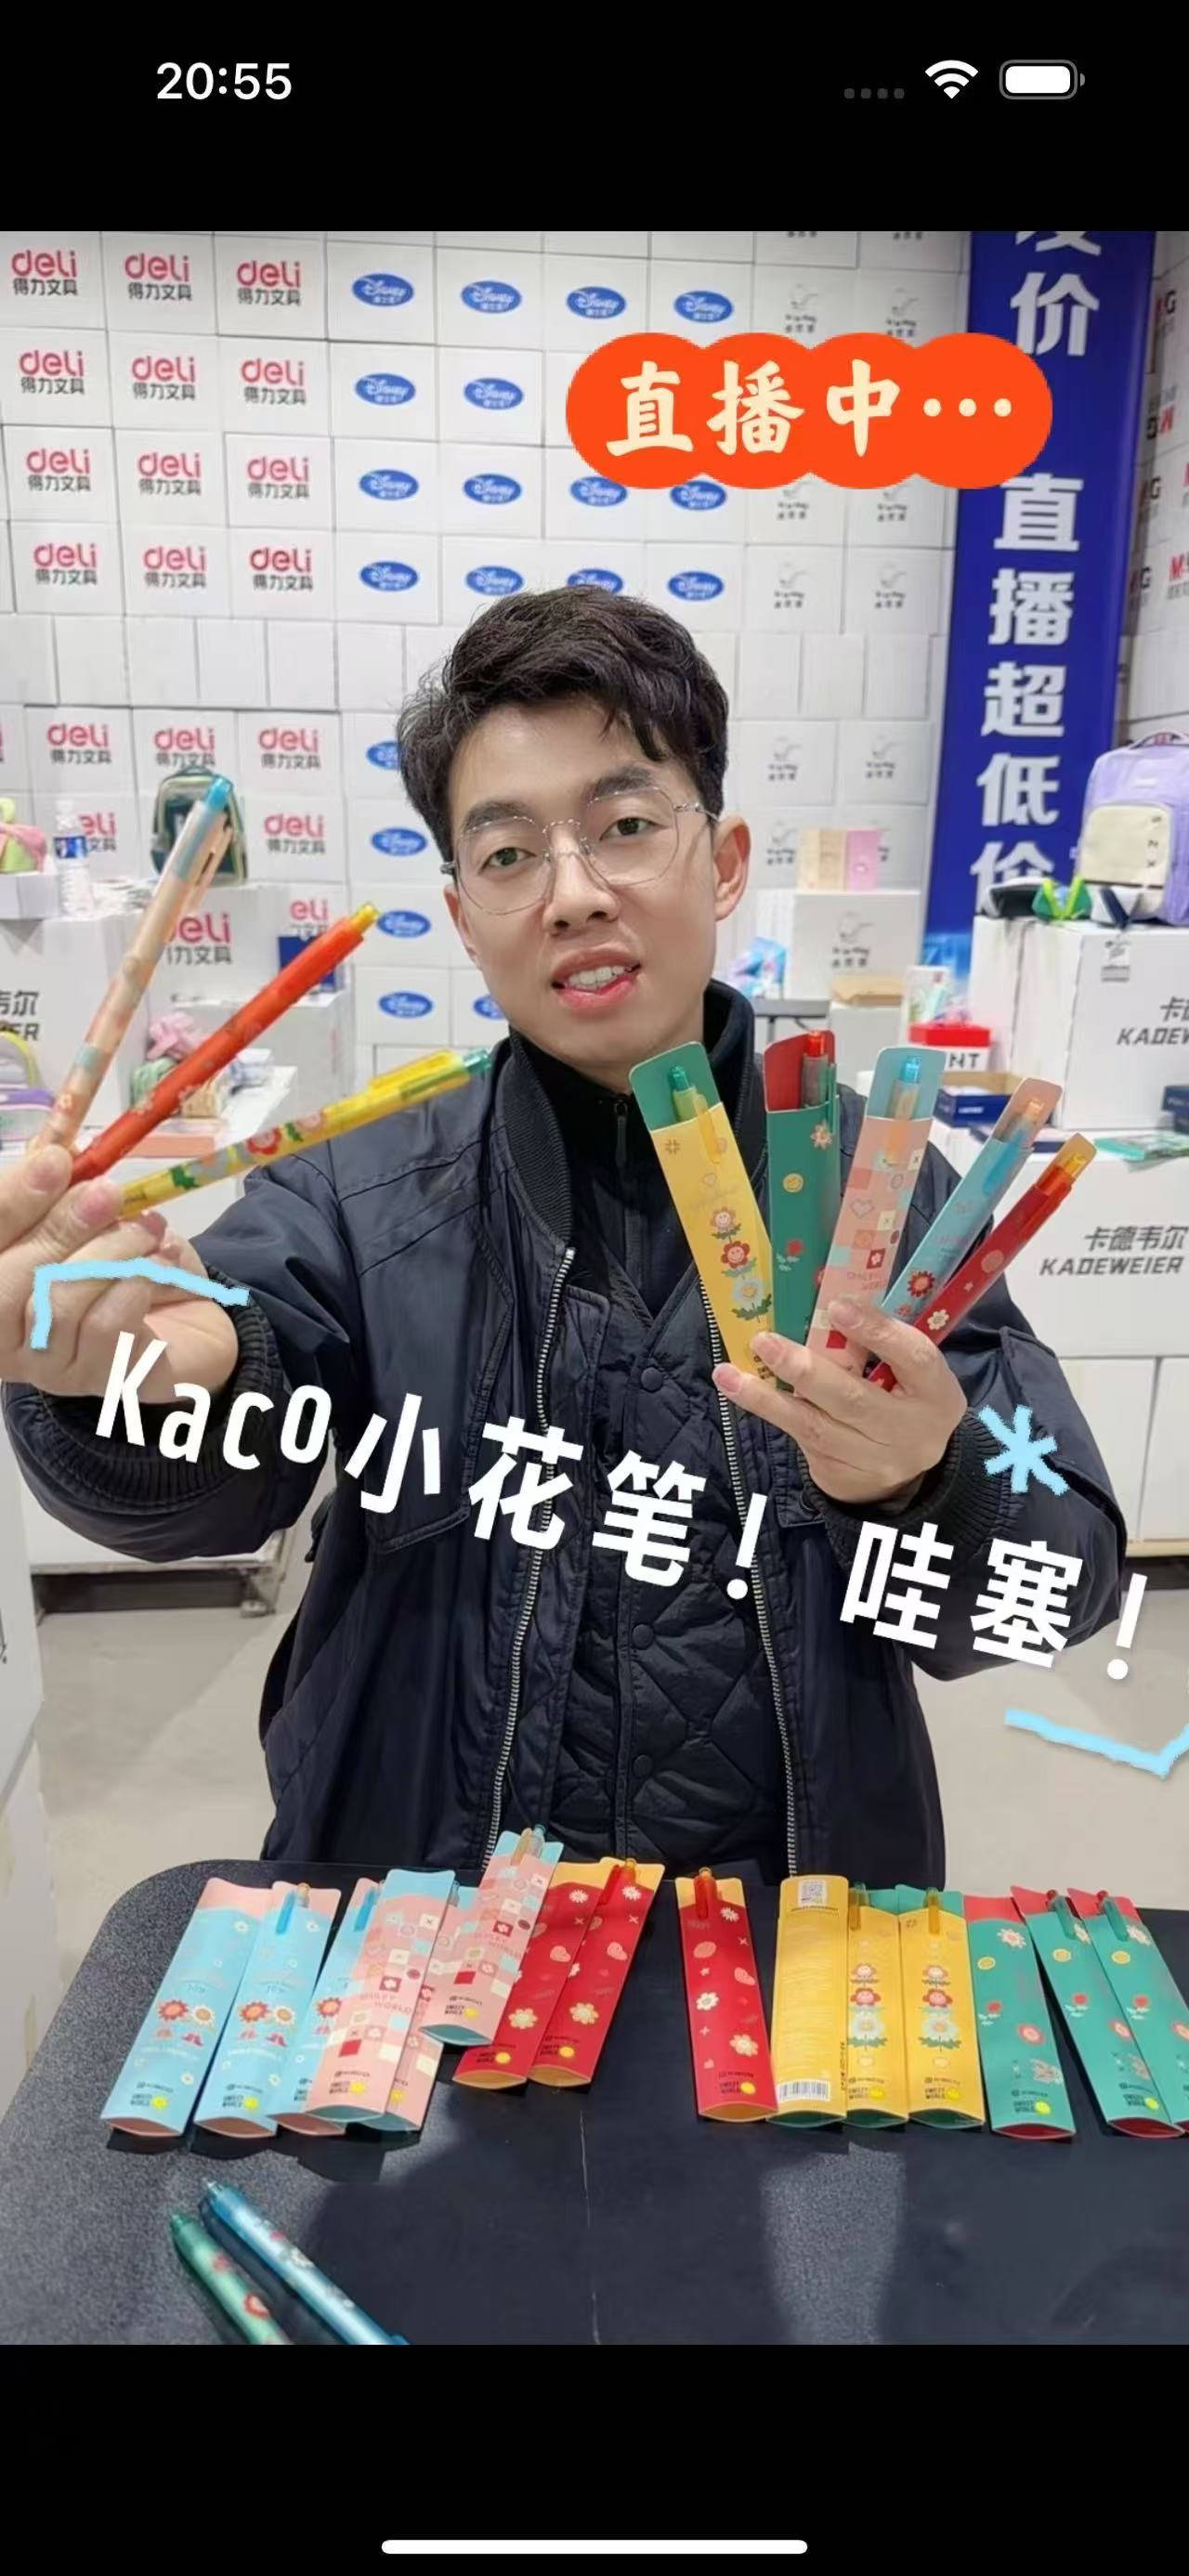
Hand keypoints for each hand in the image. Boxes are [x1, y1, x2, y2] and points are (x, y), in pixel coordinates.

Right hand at [0, 1145, 238, 1403]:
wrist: (189, 1319)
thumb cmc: (120, 1260)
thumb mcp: (84, 1212)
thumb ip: (57, 1181)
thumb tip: (56, 1137)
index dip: (9, 1204)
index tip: (53, 1161)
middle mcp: (3, 1338)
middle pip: (3, 1285)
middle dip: (58, 1229)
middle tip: (107, 1193)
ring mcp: (47, 1368)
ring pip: (57, 1305)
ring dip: (109, 1254)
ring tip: (148, 1229)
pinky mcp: (98, 1381)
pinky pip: (103, 1327)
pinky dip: (134, 1284)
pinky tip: (158, 1266)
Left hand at [712, 1295, 965, 1507]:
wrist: (909, 1476)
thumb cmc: (906, 1401)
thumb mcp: (910, 1373)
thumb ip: (880, 1345)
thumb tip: (824, 1304)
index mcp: (936, 1392)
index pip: (913, 1357)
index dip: (876, 1331)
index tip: (838, 1306)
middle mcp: (910, 1431)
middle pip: (854, 1399)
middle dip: (805, 1369)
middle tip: (764, 1341)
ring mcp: (873, 1460)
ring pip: (815, 1426)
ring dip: (767, 1399)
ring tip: (728, 1374)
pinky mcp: (840, 1475)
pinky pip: (802, 1439)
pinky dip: (770, 1412)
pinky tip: (740, 1391)